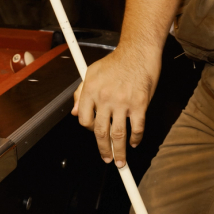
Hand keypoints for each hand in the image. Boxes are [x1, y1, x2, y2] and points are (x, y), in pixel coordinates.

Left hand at [72, 45, 160, 166]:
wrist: (138, 52)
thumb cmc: (117, 62)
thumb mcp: (92, 73)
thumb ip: (81, 93)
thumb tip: (74, 112)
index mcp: (90, 90)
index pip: (83, 119)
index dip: (90, 130)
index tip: (97, 135)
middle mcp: (104, 98)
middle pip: (101, 132)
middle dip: (104, 150)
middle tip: (108, 159)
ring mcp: (123, 102)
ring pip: (119, 135)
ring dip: (120, 152)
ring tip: (121, 161)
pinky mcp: (140, 104)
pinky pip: (137, 128)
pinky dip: (136, 139)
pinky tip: (135, 143)